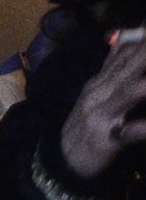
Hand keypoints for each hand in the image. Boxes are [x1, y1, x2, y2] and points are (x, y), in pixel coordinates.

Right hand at [58, 32, 145, 181]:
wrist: (61, 163)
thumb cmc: (86, 127)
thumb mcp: (96, 94)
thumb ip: (111, 67)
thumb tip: (122, 38)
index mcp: (100, 82)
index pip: (125, 52)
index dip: (142, 37)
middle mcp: (99, 93)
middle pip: (129, 66)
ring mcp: (100, 115)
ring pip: (129, 92)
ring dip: (144, 82)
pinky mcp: (105, 139)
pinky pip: (129, 132)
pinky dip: (141, 128)